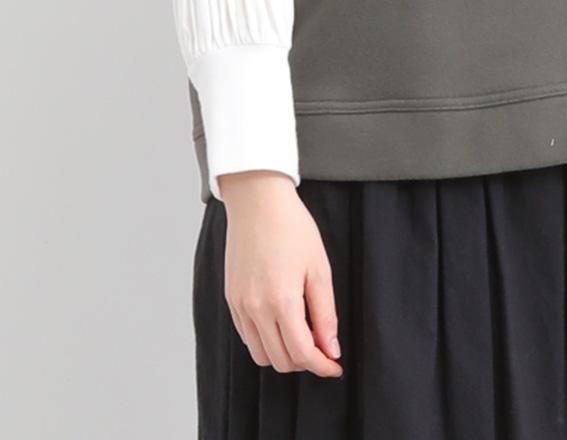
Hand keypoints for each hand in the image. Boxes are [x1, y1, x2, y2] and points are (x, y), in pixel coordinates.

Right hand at [218, 170, 343, 377]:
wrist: (258, 200)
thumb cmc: (292, 227)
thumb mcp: (319, 268)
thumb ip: (325, 314)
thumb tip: (331, 349)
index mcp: (281, 300)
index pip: (302, 353)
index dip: (322, 366)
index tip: (335, 366)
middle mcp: (255, 309)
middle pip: (280, 360)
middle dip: (305, 361)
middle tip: (323, 348)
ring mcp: (239, 305)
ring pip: (260, 355)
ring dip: (283, 355)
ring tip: (302, 335)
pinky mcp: (231, 299)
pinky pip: (246, 337)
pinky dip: (265, 341)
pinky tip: (281, 323)